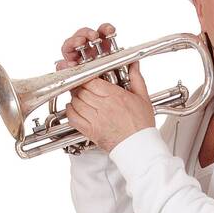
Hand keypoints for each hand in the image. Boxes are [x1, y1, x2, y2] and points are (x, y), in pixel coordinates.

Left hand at [57, 22, 154, 151]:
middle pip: (81, 90)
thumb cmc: (141, 125)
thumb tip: (134, 65)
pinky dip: (70, 111)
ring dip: (75, 98)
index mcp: (115, 96)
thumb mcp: (142, 98)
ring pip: (75, 102)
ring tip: (79, 97)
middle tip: (81, 86)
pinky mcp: (90, 131)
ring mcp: (95, 119)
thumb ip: (136, 79)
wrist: (139, 147)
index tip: (87, 77)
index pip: (91, 80)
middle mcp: (103, 106)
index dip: (86, 77)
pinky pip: (73, 118)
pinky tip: (74, 109)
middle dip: (79, 87)